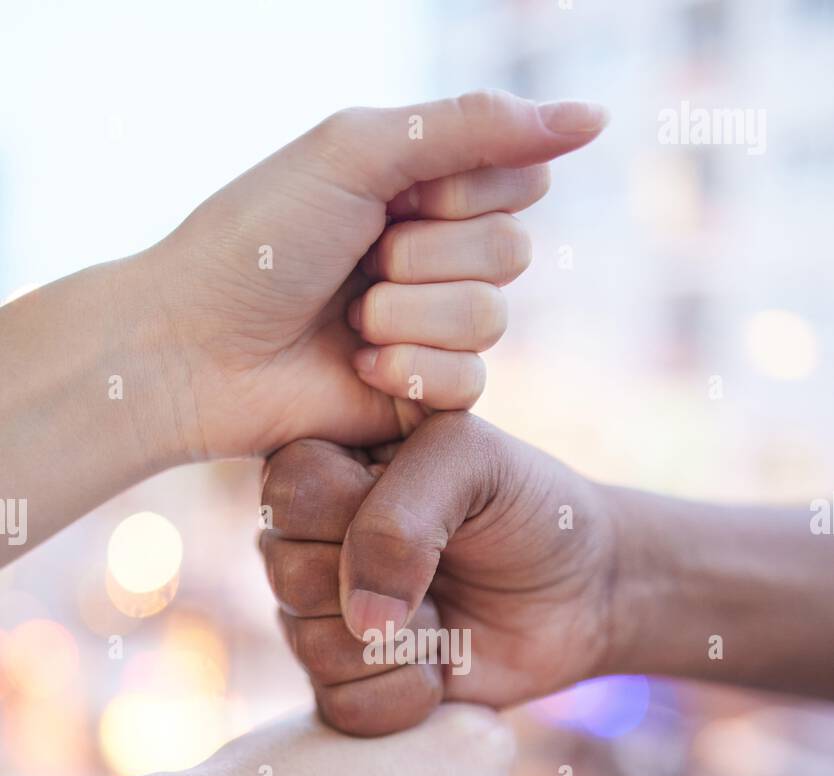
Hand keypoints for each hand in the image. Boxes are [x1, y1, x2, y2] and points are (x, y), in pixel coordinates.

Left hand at [140, 93, 606, 460]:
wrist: (195, 350)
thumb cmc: (259, 244)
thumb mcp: (358, 153)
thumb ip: (473, 126)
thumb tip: (596, 117)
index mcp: (421, 185)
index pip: (514, 176)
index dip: (458, 189)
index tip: (388, 195)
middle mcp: (434, 254)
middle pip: (511, 250)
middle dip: (425, 255)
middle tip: (355, 262)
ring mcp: (430, 329)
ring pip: (492, 318)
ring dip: (409, 315)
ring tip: (345, 318)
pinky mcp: (421, 397)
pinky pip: (472, 382)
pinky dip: (411, 372)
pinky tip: (355, 367)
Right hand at [261, 410, 617, 733]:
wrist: (583, 592)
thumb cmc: (528, 509)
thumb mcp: (474, 462)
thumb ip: (401, 517)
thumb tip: (361, 620)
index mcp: (323, 465)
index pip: (290, 494)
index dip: (360, 515)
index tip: (432, 507)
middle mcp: (305, 543)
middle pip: (290, 578)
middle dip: (386, 583)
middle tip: (445, 567)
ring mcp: (320, 618)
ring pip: (311, 649)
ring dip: (404, 642)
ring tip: (446, 615)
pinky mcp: (346, 685)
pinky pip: (341, 709)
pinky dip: (407, 696)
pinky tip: (442, 667)